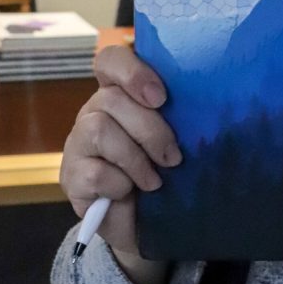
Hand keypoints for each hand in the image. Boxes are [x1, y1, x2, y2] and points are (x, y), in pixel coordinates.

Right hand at [60, 45, 181, 262]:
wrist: (144, 223)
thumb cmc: (164, 170)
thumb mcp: (176, 138)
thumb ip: (180, 115)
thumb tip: (211, 101)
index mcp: (122, 92)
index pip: (112, 60)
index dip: (133, 71)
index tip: (161, 97)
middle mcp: (95, 110)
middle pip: (112, 98)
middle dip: (150, 130)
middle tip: (173, 158)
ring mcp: (78, 141)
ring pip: (100, 129)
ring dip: (136, 159)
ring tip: (154, 181)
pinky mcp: (71, 175)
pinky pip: (94, 171)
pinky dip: (120, 184)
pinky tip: (128, 193)